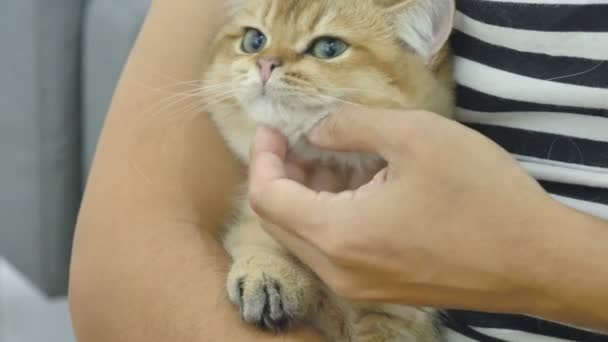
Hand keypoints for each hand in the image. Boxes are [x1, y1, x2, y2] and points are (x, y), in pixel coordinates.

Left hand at [248, 105, 562, 313]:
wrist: (535, 259)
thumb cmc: (481, 195)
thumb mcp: (416, 136)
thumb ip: (352, 125)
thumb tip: (318, 130)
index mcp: (339, 235)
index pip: (268, 197)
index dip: (263, 157)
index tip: (274, 129)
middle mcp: (338, 271)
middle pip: (279, 220)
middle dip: (282, 174)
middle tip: (302, 140)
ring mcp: (358, 286)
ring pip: (305, 236)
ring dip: (307, 194)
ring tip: (333, 157)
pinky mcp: (378, 288)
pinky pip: (333, 250)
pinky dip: (330, 215)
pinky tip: (358, 187)